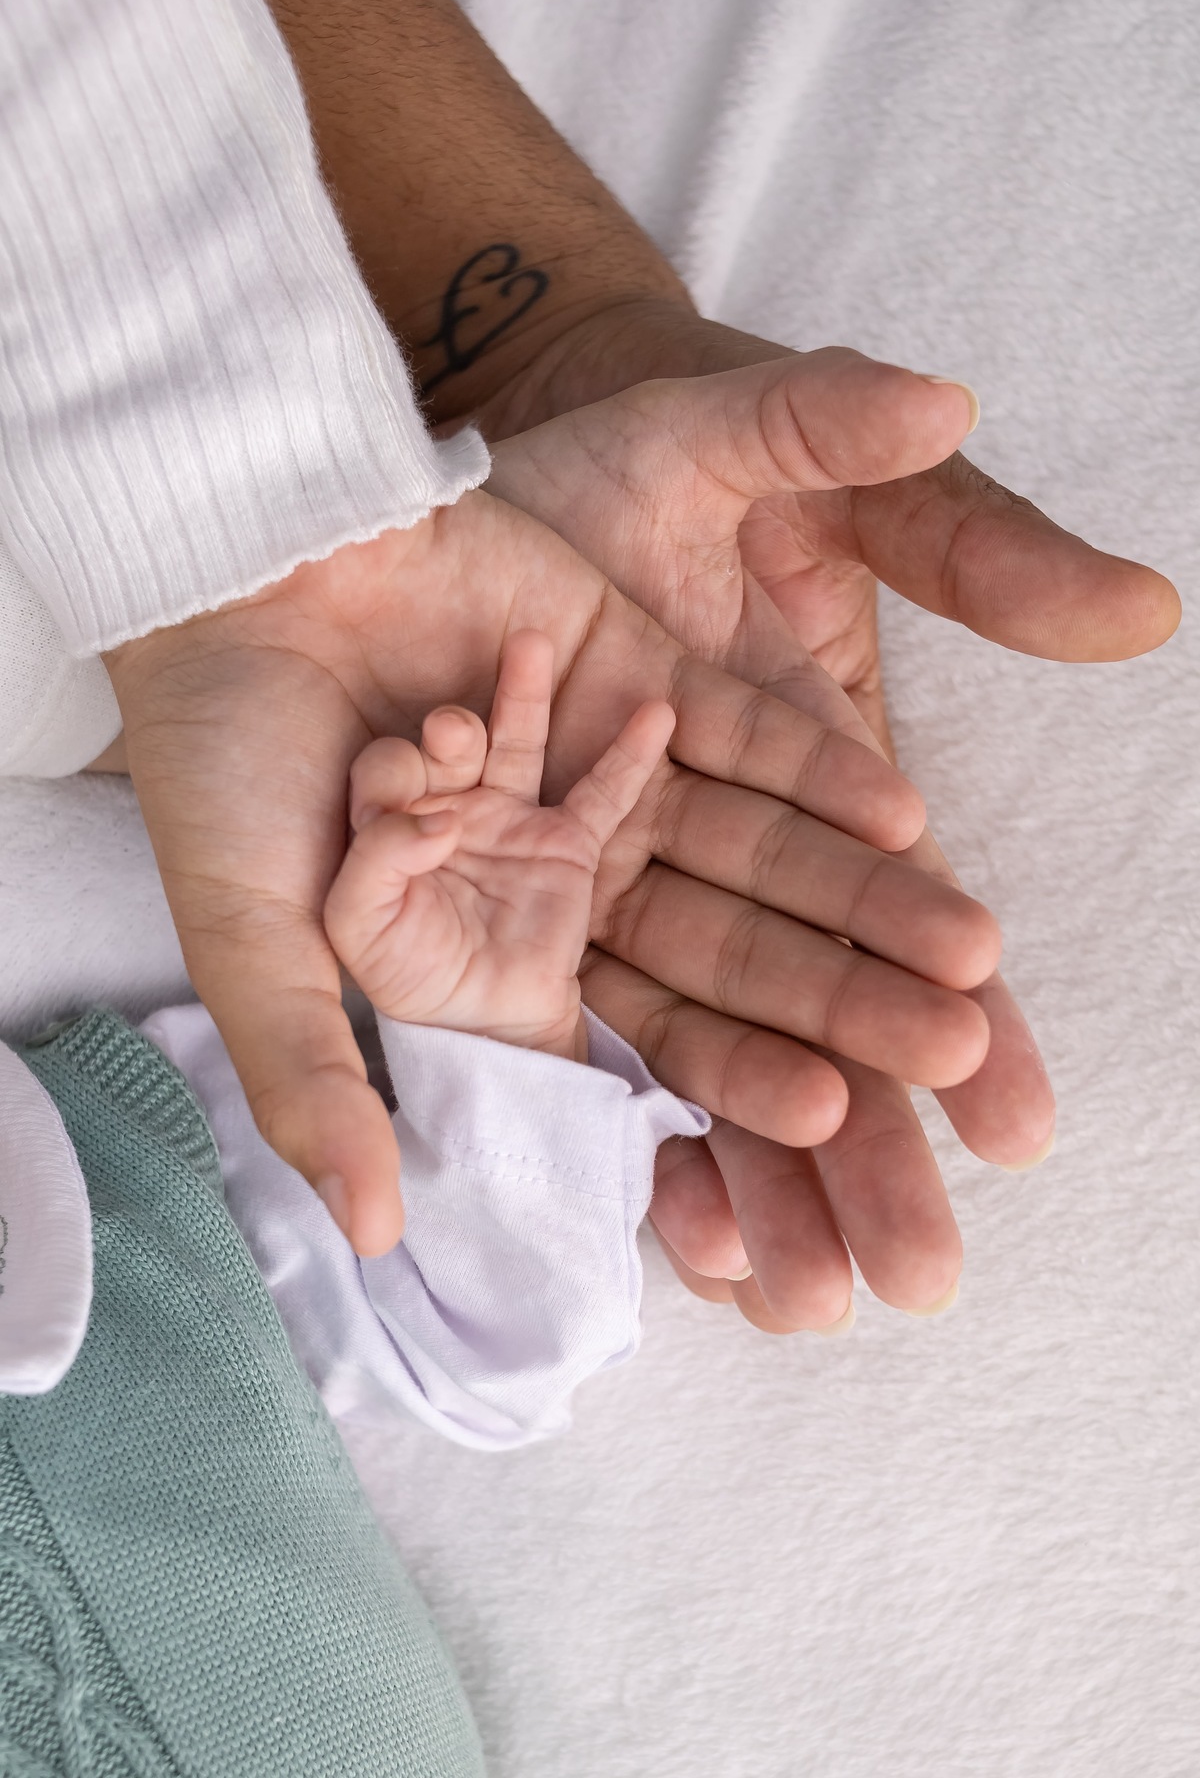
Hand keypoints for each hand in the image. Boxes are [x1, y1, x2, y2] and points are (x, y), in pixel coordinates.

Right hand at [104, 472, 997, 1259]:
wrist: (221, 563)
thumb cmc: (216, 759)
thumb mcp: (248, 933)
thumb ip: (311, 1078)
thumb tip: (376, 1235)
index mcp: (481, 955)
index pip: (627, 1042)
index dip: (727, 1086)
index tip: (828, 1123)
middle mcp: (554, 880)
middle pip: (717, 957)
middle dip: (833, 1004)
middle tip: (953, 1057)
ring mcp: (600, 779)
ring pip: (747, 852)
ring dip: (852, 897)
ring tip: (968, 951)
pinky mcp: (625, 674)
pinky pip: (731, 733)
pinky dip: (806, 767)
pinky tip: (899, 813)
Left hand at [325, 630, 673, 1064]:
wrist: (481, 1025)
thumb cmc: (408, 974)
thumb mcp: (355, 925)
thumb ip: (373, 866)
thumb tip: (436, 823)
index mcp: (385, 819)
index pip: (383, 771)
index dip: (395, 782)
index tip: (420, 826)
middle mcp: (446, 803)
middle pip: (447, 741)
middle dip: (451, 732)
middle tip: (455, 733)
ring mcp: (509, 817)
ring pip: (516, 740)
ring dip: (522, 695)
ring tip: (529, 647)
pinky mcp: (566, 843)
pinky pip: (603, 792)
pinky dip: (629, 754)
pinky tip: (655, 711)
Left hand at [486, 343, 1180, 1324]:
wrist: (468, 457)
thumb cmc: (648, 440)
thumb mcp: (795, 451)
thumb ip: (961, 534)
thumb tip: (1141, 604)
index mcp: (814, 761)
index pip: (902, 905)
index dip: (961, 1008)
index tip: (1018, 1118)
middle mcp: (722, 839)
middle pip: (809, 1007)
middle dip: (867, 1139)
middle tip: (921, 1273)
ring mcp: (616, 875)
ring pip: (700, 1041)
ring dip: (754, 1169)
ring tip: (803, 1299)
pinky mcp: (509, 891)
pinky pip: (571, 1012)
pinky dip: (623, 1112)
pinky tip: (672, 1220)